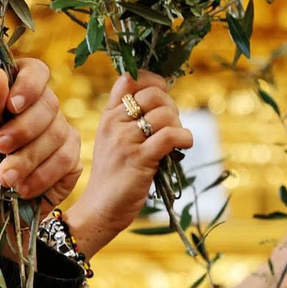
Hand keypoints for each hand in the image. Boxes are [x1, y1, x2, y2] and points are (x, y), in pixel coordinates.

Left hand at [0, 59, 81, 239]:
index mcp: (16, 94)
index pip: (35, 71)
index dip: (28, 85)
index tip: (12, 105)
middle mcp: (43, 109)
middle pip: (49, 103)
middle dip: (22, 129)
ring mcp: (61, 133)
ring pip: (57, 133)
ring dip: (27, 158)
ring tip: (5, 177)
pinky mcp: (72, 159)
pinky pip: (66, 159)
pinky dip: (41, 176)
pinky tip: (23, 187)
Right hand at [66, 72, 195, 257]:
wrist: (101, 208)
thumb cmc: (114, 175)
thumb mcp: (112, 139)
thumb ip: (126, 116)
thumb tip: (155, 94)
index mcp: (107, 115)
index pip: (130, 79)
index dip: (154, 82)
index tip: (162, 97)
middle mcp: (114, 123)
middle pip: (153, 94)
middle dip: (171, 106)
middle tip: (171, 125)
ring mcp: (125, 140)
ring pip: (165, 114)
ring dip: (179, 125)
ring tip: (175, 140)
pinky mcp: (139, 159)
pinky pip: (171, 136)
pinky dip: (185, 138)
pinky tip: (184, 145)